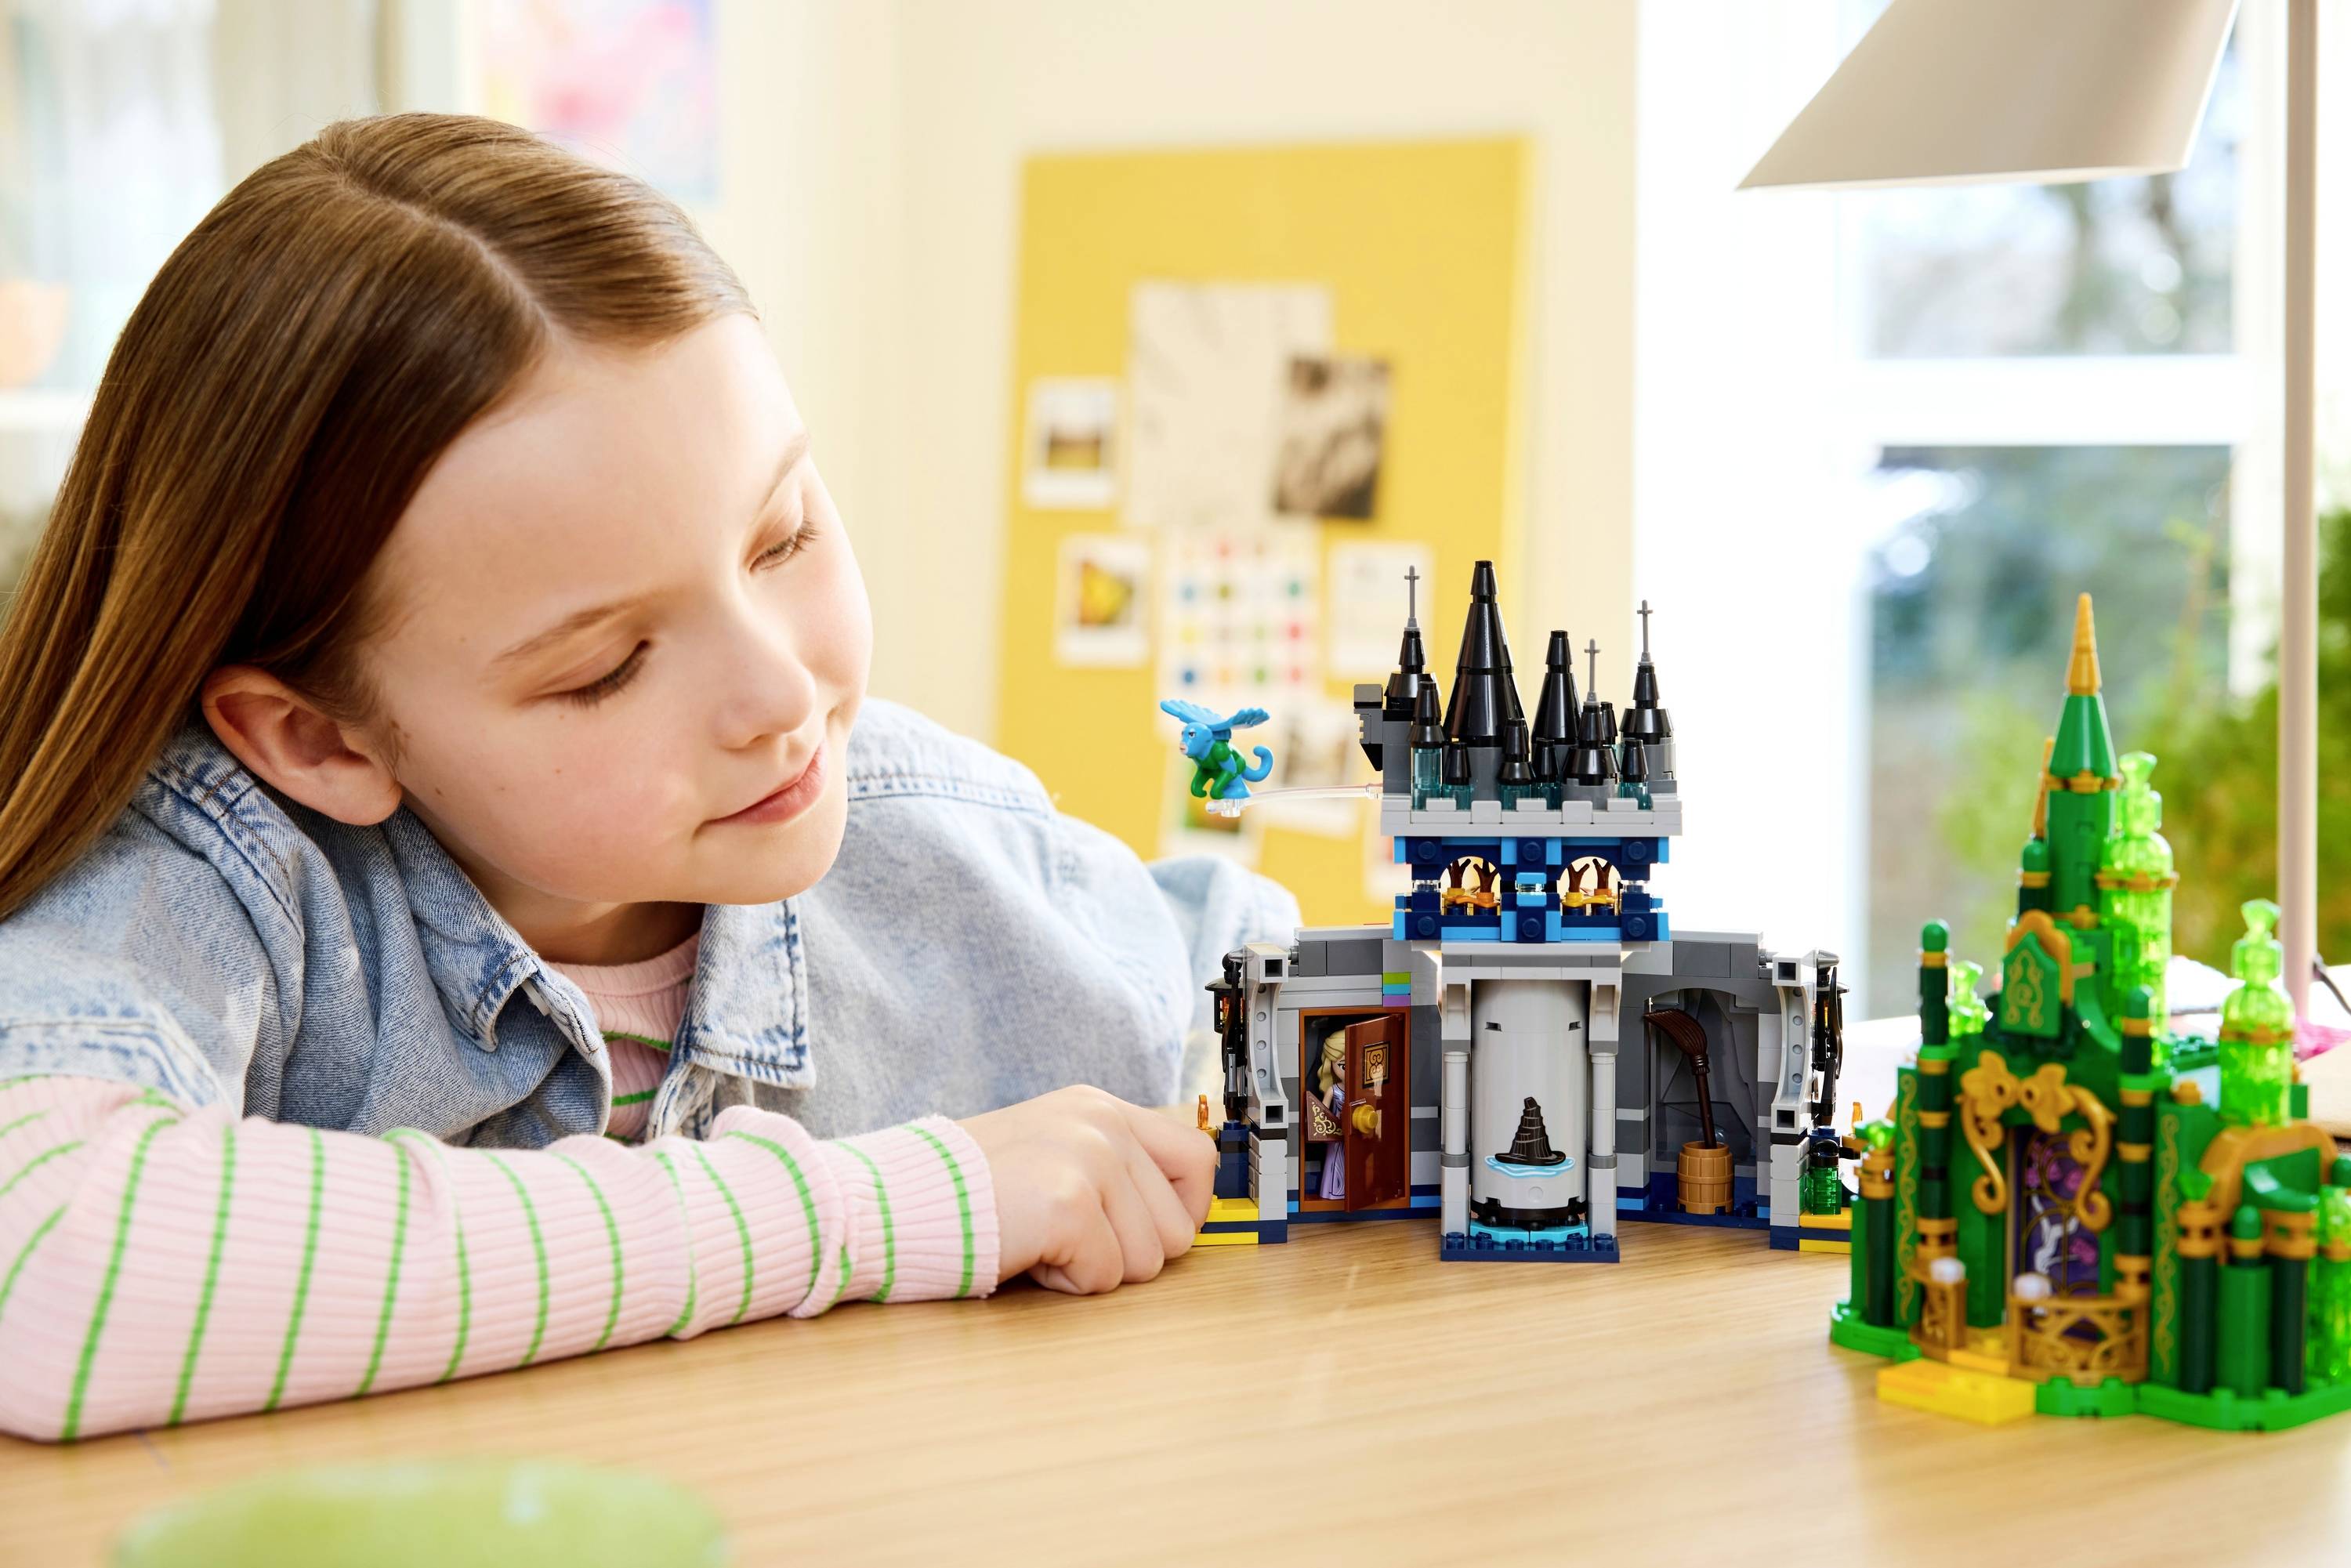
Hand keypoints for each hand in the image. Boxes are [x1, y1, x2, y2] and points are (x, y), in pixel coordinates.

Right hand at [957, 1086, 1215, 1293]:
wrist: (892, 1201)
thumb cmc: (963, 1191)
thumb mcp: (1048, 1154)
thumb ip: (1109, 1169)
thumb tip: (1179, 1217)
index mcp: (1099, 1108)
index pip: (1197, 1159)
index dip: (1183, 1212)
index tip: (1143, 1235)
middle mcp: (1101, 1123)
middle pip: (1178, 1226)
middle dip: (1127, 1253)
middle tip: (1064, 1238)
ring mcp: (1088, 1158)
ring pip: (1148, 1260)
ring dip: (1094, 1269)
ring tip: (1039, 1240)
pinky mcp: (1069, 1202)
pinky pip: (1105, 1277)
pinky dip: (1065, 1282)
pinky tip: (1026, 1252)